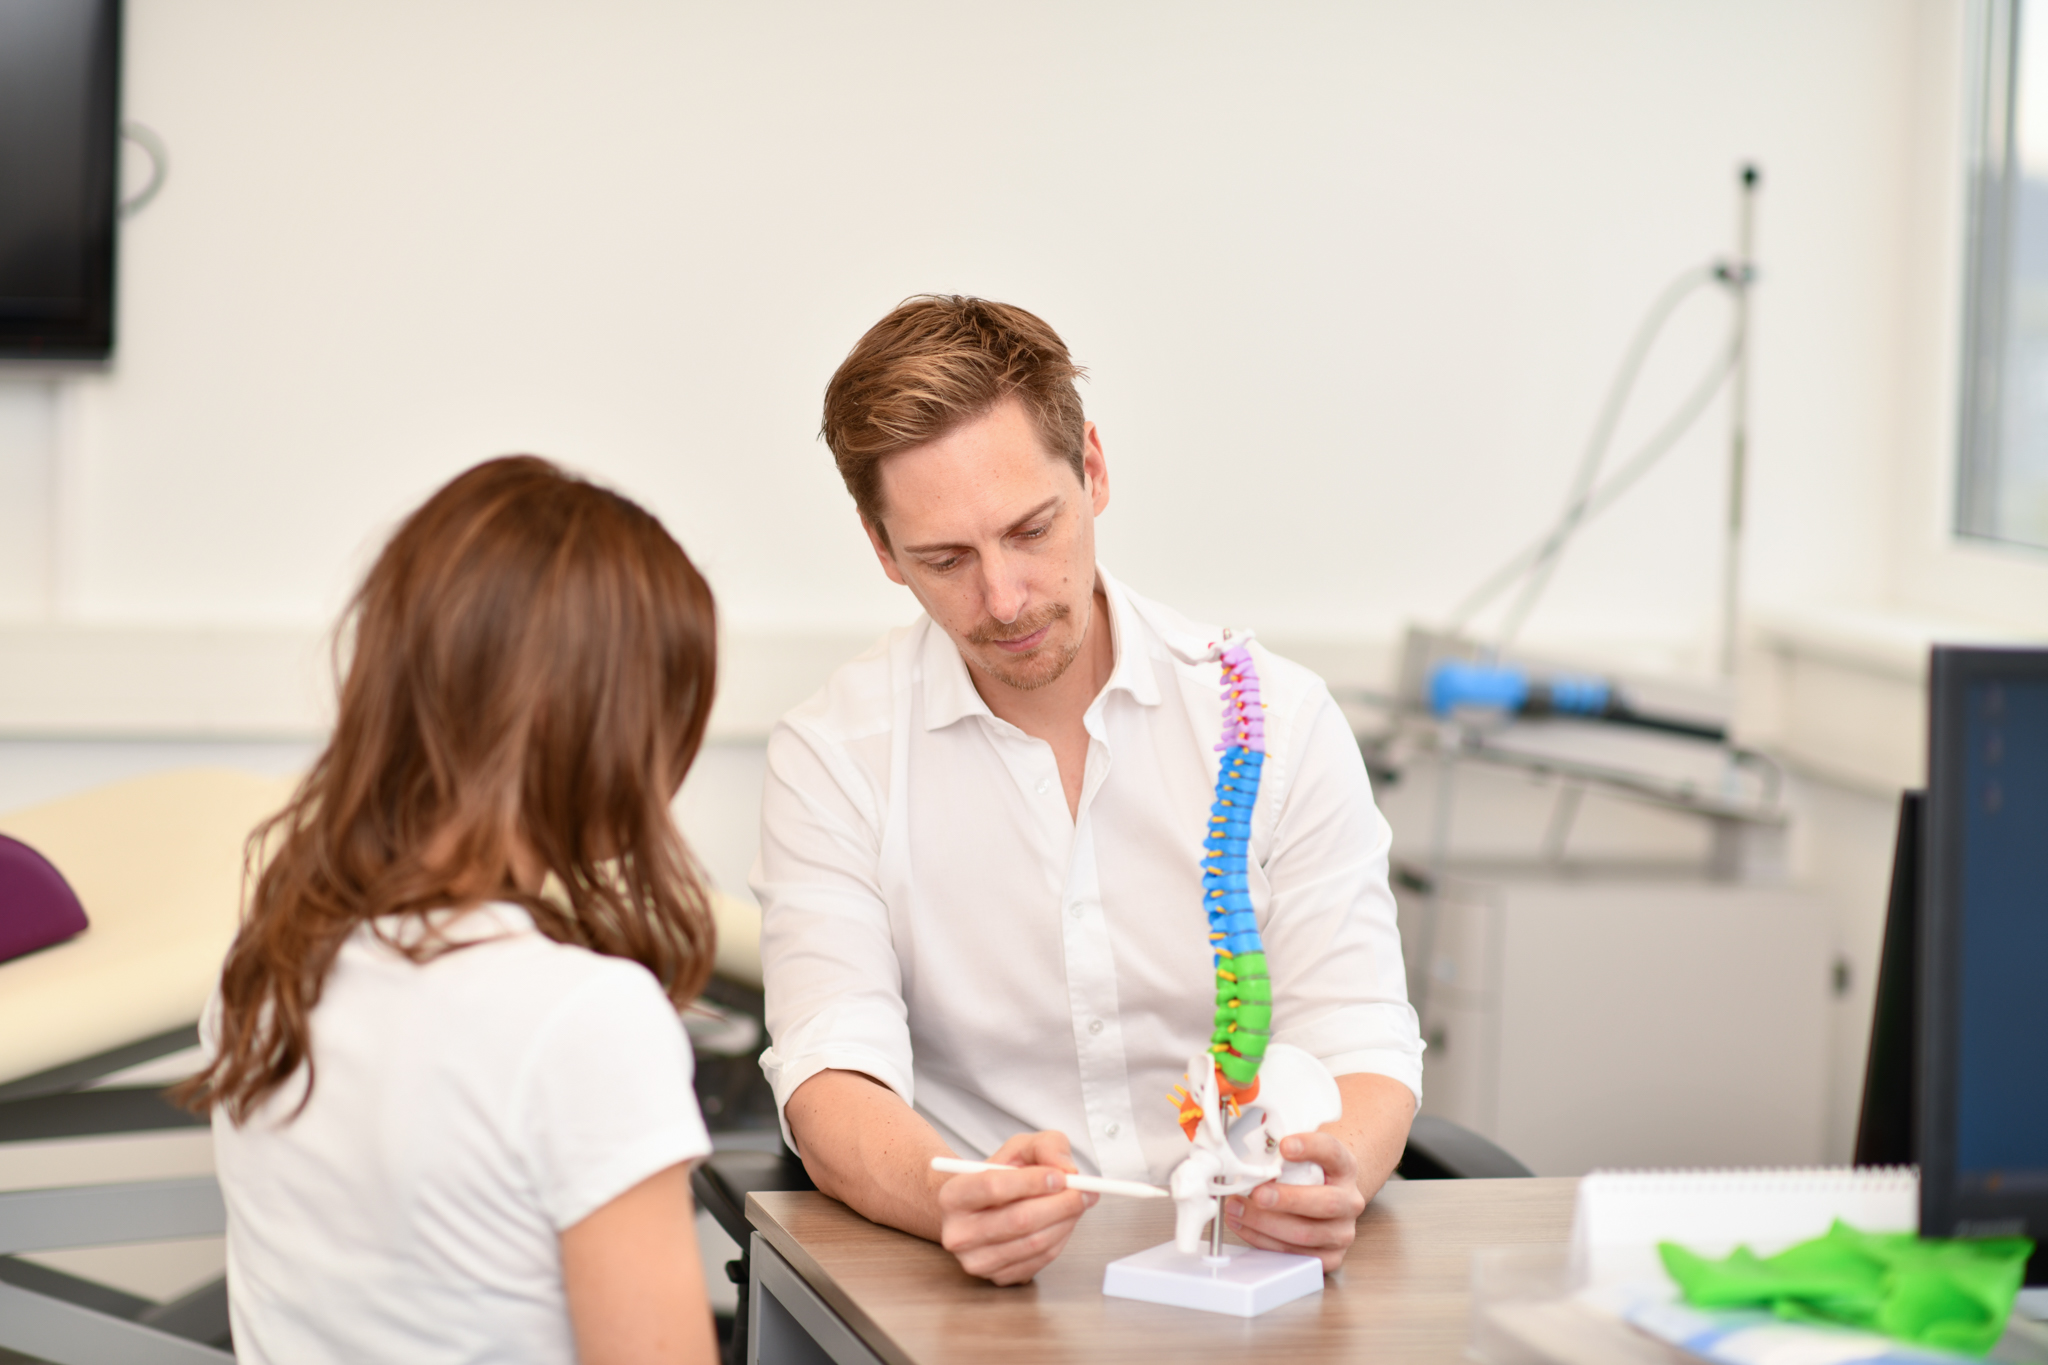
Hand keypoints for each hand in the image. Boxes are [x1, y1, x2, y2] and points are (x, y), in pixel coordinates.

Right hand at [935, 1130, 1098, 1284]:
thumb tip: (1066, 1169)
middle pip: (1018, 1220)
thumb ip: (1045, 1147)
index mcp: (953, 1196)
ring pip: (1034, 1242)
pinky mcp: (999, 1278)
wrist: (982, 1210)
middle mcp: (958, 1233)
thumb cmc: (1000, 1176)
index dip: (1032, 1181)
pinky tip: (1063, 1221)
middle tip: (1085, 1191)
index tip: (1061, 1176)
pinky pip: (1041, 1260)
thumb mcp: (1020, 1148)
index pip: (993, 1187)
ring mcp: (977, 1261)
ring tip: (1078, 1202)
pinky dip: (1061, 1238)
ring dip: (1066, 1221)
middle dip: (1060, 1204)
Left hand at [1223, 1131, 1366, 1271]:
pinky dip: (1264, 1241)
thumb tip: (1246, 1156)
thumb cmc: (1310, 1175)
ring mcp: (1342, 1232)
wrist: (1330, 1198)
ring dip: (1265, 1223)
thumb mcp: (1303, 1156)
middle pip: (1325, 1203)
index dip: (1310, 1147)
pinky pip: (1295, 1254)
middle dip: (1286, 1200)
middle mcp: (1349, 1201)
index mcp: (1345, 1167)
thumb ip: (1282, 1154)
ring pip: (1306, 1234)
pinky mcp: (1330, 1257)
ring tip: (1236, 1209)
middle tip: (1257, 1193)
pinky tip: (1244, 1225)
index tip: (1284, 1145)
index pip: (1333, 1152)